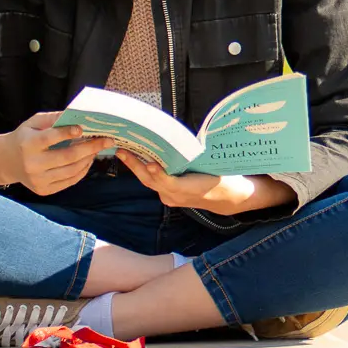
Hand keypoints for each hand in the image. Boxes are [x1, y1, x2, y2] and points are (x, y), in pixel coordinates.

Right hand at [0, 111, 111, 194]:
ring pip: (72, 170)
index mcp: (27, 144)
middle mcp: (32, 164)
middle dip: (91, 148)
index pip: (50, 138)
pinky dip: (82, 170)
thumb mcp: (34, 123)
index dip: (67, 133)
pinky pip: (69, 181)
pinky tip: (88, 160)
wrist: (7, 161)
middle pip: (67, 157)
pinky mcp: (43, 190)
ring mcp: (38, 180)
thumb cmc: (25, 137)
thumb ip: (53, 118)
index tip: (82, 128)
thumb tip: (77, 115)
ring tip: (99, 149)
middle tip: (107, 140)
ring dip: (89, 159)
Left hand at [116, 148, 291, 215]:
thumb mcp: (208, 172)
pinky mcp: (170, 193)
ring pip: (149, 180)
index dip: (158, 172)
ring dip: (136, 166)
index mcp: (183, 191)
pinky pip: (154, 181)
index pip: (166, 181)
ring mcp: (170, 196)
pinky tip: (140, 159)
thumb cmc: (217, 181)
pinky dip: (146, 171)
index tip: (151, 163)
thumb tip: (167, 158)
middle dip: (134, 165)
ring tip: (125, 151)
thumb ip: (187, 170)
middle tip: (121, 151)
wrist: (225, 196)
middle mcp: (172, 195)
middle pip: (149, 179)